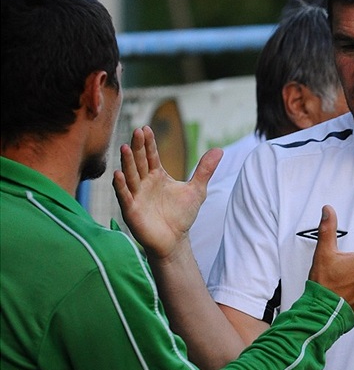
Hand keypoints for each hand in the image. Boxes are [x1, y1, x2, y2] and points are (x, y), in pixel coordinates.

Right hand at [113, 125, 222, 259]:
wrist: (175, 241)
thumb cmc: (182, 215)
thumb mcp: (196, 190)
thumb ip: (205, 170)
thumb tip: (219, 150)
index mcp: (156, 175)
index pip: (151, 155)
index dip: (149, 143)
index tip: (146, 128)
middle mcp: (143, 182)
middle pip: (139, 161)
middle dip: (138, 147)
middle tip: (137, 131)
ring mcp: (136, 195)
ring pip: (130, 175)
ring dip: (127, 162)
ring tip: (125, 147)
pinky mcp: (131, 210)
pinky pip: (124, 195)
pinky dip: (120, 186)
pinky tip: (118, 174)